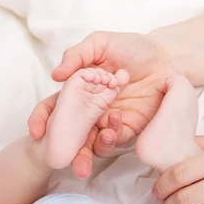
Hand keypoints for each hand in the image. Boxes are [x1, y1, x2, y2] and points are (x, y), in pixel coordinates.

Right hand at [28, 31, 178, 177]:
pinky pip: (115, 140)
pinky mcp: (128, 128)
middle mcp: (89, 108)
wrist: (166, 57)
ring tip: (96, 139)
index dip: (42, 120)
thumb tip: (55, 75)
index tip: (37, 132)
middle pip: (69, 134)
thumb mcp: (101, 43)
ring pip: (91, 143)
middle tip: (60, 160)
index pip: (53, 108)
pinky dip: (110, 138)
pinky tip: (113, 126)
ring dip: (87, 149)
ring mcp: (108, 120)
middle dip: (63, 149)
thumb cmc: (132, 47)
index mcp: (78, 89)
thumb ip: (76, 55)